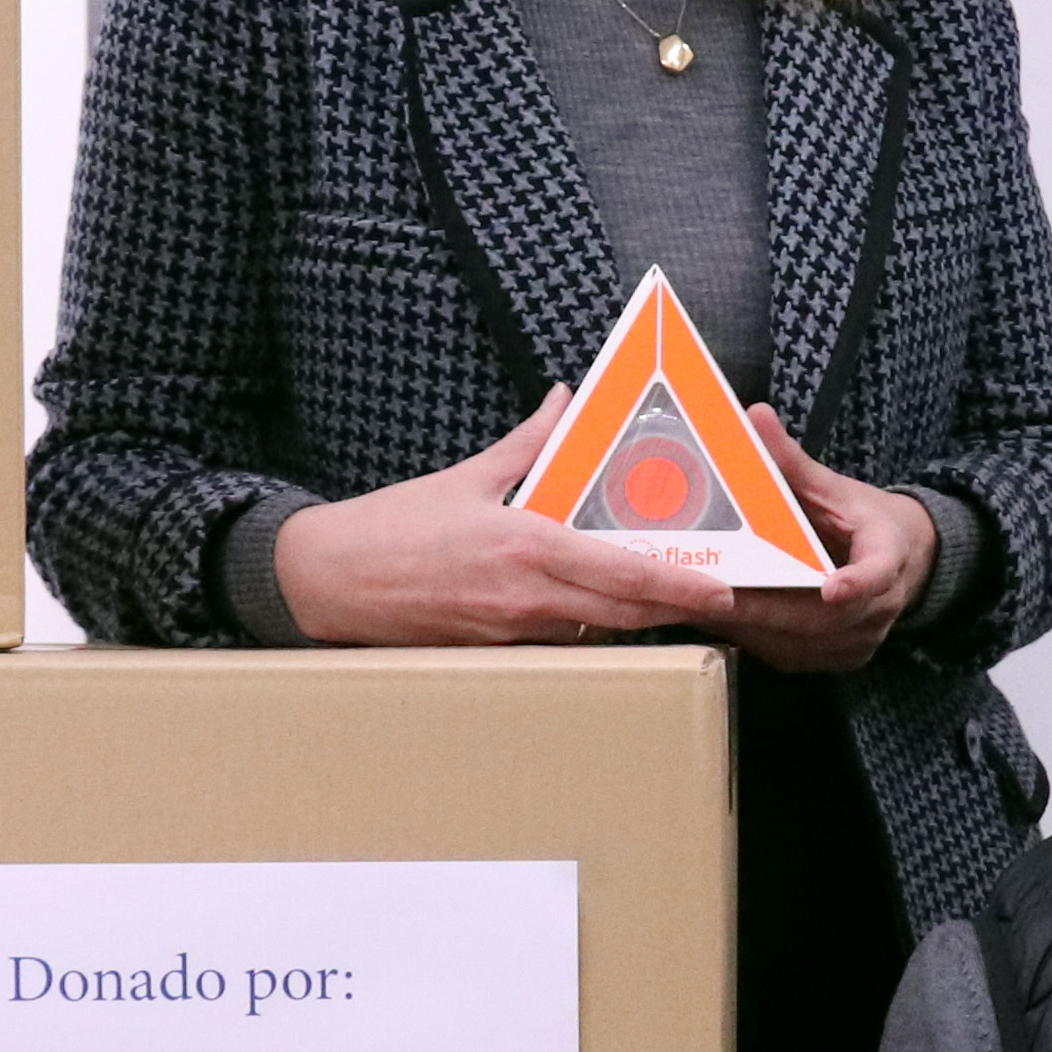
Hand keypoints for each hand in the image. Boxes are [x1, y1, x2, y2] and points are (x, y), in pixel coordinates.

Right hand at [267, 395, 747, 648]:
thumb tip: (565, 400)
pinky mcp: (495, 651)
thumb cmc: (392, 528)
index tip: (721, 590)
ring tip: (676, 602)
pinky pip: (561, 640)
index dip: (678, 587)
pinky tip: (609, 611)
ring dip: (637, 619)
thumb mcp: (468, 478)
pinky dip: (591, 625)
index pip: (623, 575)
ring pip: (598, 631)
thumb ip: (530, 442)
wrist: (328, 582)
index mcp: (525, 548)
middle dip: (677, 611)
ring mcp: (512, 632)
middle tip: (722, 602)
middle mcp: (526, 599)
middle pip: (625, 614)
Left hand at [723, 406, 932, 675]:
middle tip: (710, 594)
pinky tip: (715, 617)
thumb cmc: (862, 521)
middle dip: (762, 607)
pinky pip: (789, 654)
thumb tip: (755, 416)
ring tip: (697, 603)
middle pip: (821, 618)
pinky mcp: (837, 660)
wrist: (905, 563)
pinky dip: (752, 636)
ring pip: (798, 641)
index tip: (833, 588)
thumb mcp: (834, 487)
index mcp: (889, 554)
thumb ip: (793, 461)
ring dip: (748, 625)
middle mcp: (881, 606)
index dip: (857, 583)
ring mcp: (859, 640)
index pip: (878, 572)